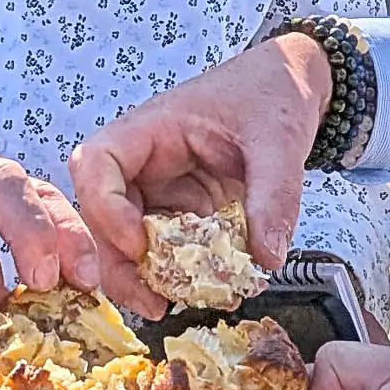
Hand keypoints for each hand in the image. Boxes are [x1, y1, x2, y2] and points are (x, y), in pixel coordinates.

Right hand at [68, 35, 330, 316]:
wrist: (292, 84)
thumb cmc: (272, 91)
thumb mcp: (278, 139)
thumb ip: (274, 195)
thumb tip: (265, 259)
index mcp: (152, 128)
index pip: (97, 163)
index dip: (104, 208)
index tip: (140, 244)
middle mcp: (145, 161)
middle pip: (103, 215)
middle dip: (119, 264)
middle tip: (153, 302)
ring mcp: (162, 188)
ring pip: (130, 239)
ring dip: (145, 277)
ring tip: (172, 306)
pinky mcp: (183, 210)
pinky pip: (168, 247)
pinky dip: (178, 274)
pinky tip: (204, 293)